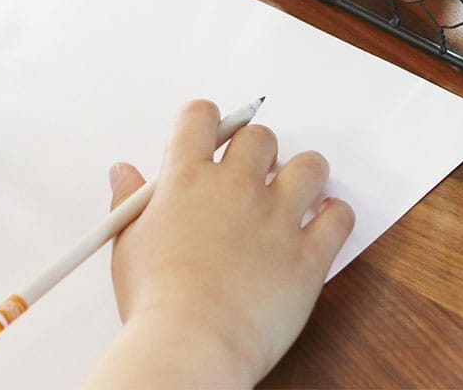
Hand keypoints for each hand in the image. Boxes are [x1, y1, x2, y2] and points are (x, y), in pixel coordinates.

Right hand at [86, 100, 354, 388]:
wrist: (192, 345)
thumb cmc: (157, 303)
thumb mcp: (127, 244)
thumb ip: (128, 200)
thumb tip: (123, 173)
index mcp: (188, 178)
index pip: (202, 117)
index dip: (207, 120)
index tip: (211, 134)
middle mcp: (236, 187)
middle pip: (259, 136)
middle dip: (256, 150)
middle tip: (252, 172)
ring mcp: (277, 218)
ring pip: (309, 166)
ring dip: (303, 173)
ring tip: (294, 191)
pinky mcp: (308, 255)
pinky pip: (339, 217)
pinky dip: (335, 216)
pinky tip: (323, 221)